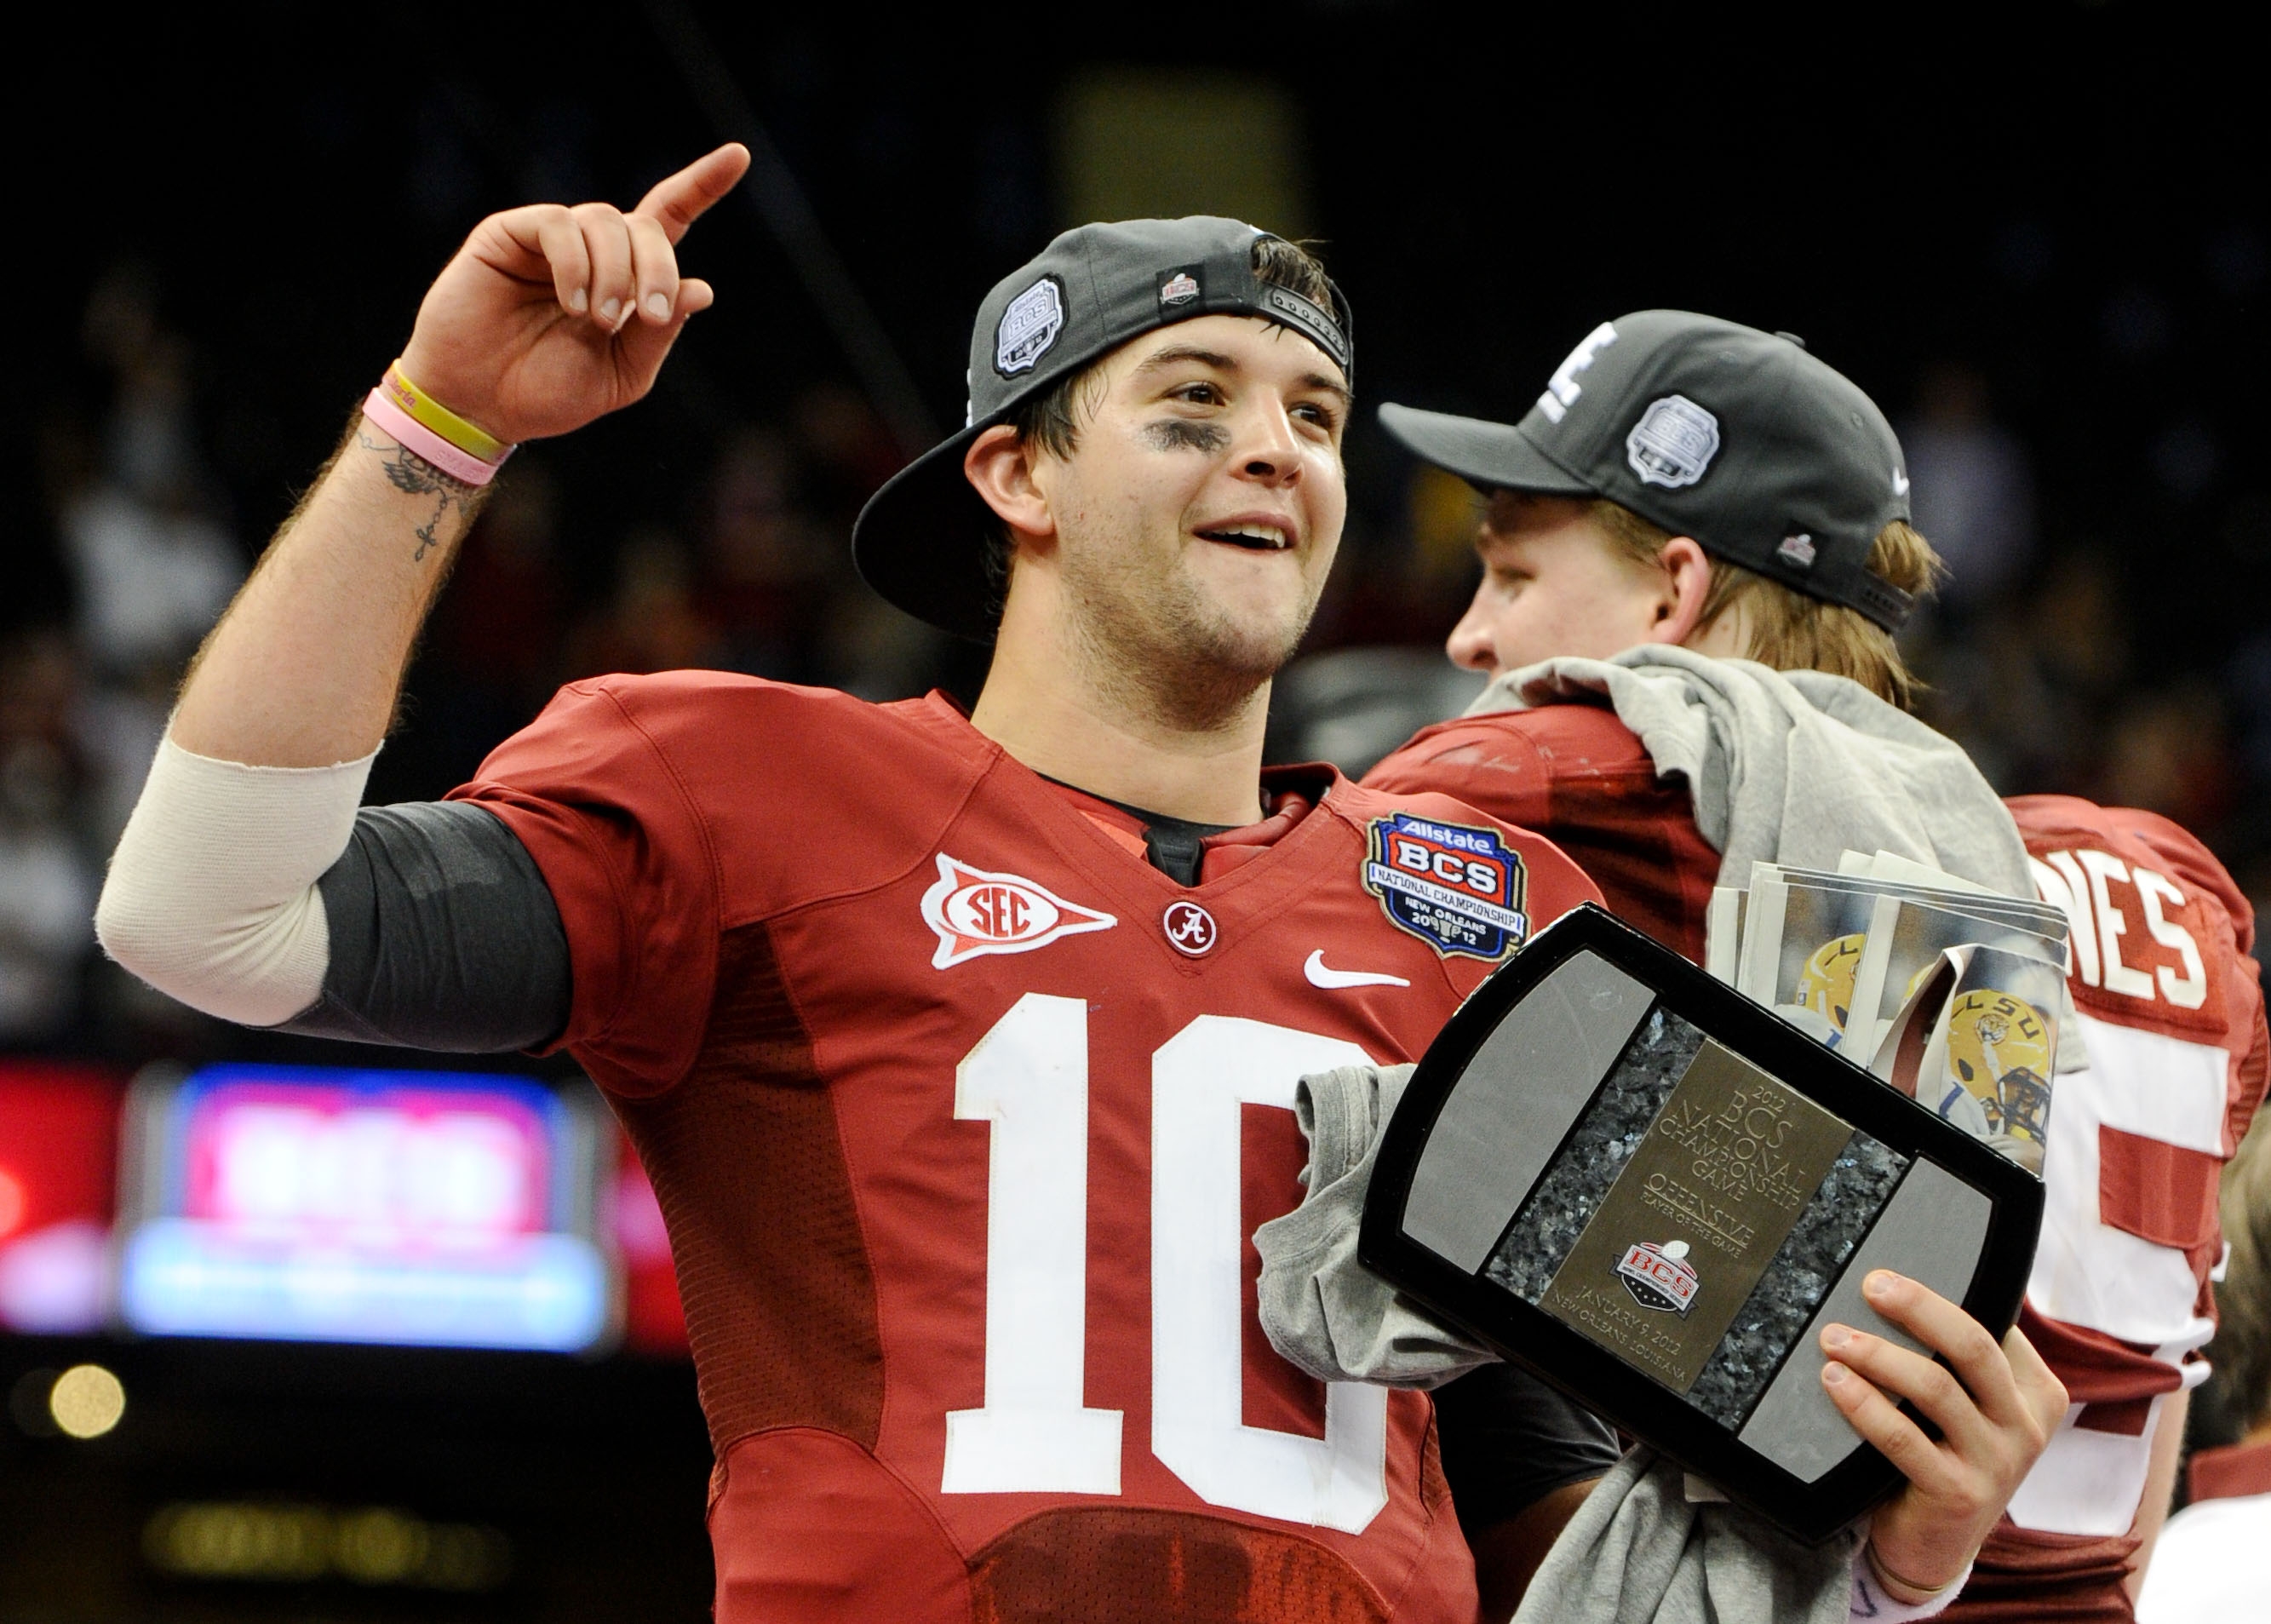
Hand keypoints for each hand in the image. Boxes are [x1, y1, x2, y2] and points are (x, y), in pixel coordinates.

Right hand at [395, 143, 751, 444]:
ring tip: (597, 320)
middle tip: (649, 314)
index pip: (669, 219)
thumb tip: (702, 288)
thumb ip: (659, 333)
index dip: (702, 186)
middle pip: (646, 226)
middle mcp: (592, 250)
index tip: (739, 155)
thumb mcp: (622, 374)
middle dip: (658, 268)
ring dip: (614, 272)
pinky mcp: (509, 233)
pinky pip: (558, 224)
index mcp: (626, 279)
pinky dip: (576, 263)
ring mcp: (550, 238)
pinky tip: (573, 303)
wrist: (481, 406)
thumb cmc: (548, 392)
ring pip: (606, 221)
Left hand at [1819, 1271, 2066, 1600]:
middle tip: (1871, 1284)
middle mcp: (2026, 1424)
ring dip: (1877, 1354)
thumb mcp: (1969, 1405)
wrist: (1934, 1546)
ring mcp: (1998, 1462)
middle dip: (1918, 1307)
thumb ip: (1956, 1357)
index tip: (1893, 1270)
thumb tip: (1903, 1283)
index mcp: (2036, 1390)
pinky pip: (1903, 1437)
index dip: (1943, 1293)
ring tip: (1833, 1337)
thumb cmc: (1943, 1454)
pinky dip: (1864, 1403)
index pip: (1995, 1324)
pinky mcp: (1959, 1494)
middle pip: (1972, 1346)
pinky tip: (1834, 1381)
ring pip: (1935, 1387)